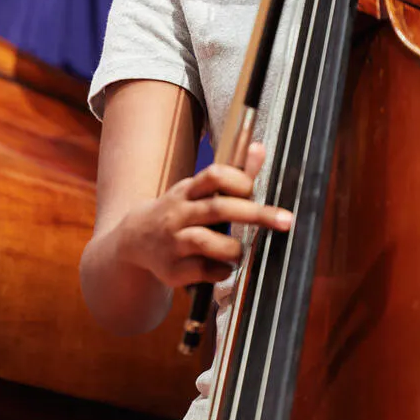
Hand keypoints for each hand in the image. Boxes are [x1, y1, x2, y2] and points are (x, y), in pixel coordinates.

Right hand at [115, 143, 292, 288]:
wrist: (133, 239)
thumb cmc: (178, 211)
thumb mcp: (198, 190)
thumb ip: (233, 174)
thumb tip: (259, 148)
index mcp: (187, 191)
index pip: (213, 176)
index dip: (239, 180)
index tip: (253, 189)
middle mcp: (178, 213)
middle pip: (218, 209)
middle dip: (256, 214)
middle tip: (286, 220)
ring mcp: (172, 241)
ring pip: (207, 242)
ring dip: (233, 248)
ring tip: (240, 251)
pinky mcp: (171, 269)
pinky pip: (202, 271)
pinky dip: (221, 271)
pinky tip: (222, 268)